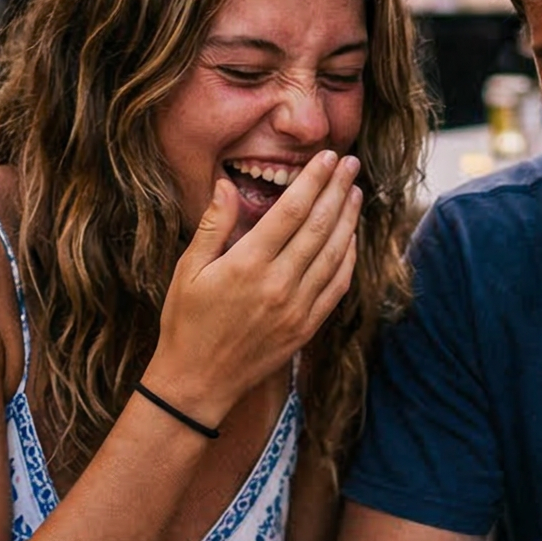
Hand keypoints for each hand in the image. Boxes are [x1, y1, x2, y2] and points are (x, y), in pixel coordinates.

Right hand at [149, 152, 360, 422]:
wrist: (198, 383)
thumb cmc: (186, 323)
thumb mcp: (187, 270)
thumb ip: (213, 226)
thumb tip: (226, 184)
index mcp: (247, 266)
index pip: (291, 211)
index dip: (313, 181)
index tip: (327, 158)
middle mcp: (278, 285)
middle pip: (319, 227)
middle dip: (338, 190)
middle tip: (350, 163)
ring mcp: (297, 308)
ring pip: (334, 254)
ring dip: (349, 220)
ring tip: (356, 192)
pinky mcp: (307, 327)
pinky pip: (337, 286)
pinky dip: (348, 258)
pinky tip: (351, 237)